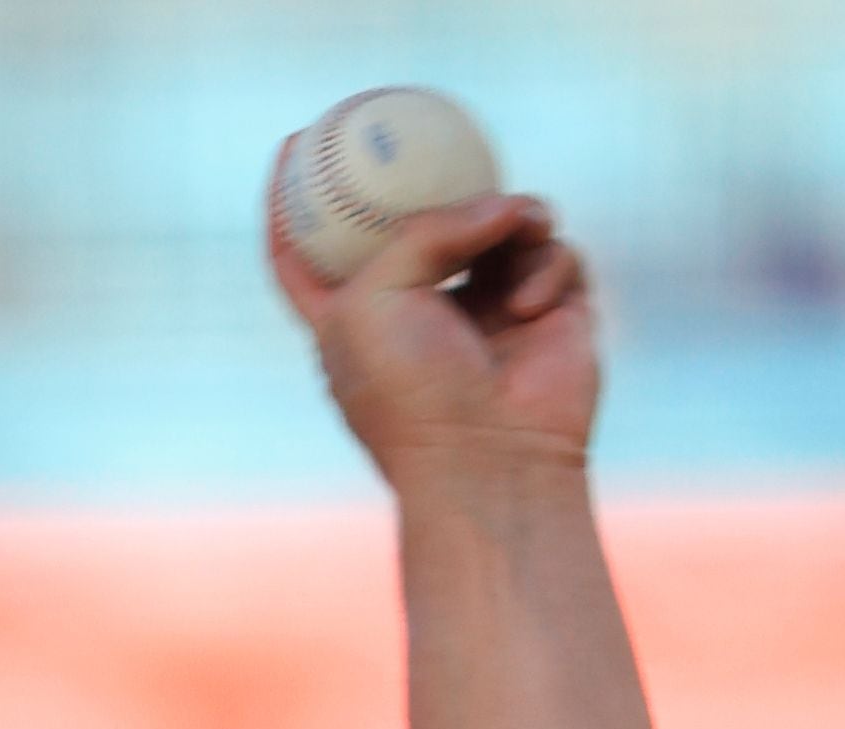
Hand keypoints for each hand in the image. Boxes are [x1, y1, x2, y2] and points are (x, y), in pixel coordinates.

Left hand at [269, 178, 602, 488]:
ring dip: (508, 219)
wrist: (492, 463)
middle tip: (444, 152)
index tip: (291, 148)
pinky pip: (553, 250)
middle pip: (422, 223)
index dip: (292, 207)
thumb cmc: (413, 396)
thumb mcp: (374, 298)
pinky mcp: (548, 312)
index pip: (310, 260)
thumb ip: (418, 227)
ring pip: (501, 222)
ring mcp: (488, 310)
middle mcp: (420, 314)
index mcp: (355, 321)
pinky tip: (533, 305)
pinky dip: (546, 265)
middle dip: (437, 193)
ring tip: (516, 228)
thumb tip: (498, 206)